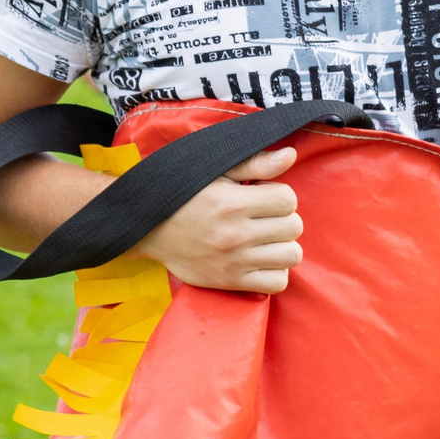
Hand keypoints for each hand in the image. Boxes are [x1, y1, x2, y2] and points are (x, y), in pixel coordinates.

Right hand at [138, 146, 304, 291]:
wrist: (146, 228)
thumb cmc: (183, 195)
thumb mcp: (215, 172)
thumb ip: (255, 163)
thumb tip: (290, 155)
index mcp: (233, 203)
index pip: (288, 200)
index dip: (279, 195)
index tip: (262, 196)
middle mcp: (236, 234)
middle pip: (293, 227)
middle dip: (283, 218)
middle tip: (263, 217)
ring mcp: (235, 261)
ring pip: (291, 255)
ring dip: (283, 245)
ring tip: (265, 238)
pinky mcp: (230, 282)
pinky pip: (277, 283)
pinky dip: (276, 272)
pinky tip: (262, 259)